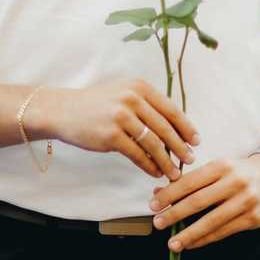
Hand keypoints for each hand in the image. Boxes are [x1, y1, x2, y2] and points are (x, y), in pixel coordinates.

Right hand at [42, 77, 199, 180]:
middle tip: (191, 160)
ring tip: (175, 173)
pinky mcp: (111, 135)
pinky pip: (137, 154)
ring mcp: (121, 116)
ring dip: (167, 160)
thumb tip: (174, 128)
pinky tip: (155, 172)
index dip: (186, 127)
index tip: (196, 141)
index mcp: (139, 87)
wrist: (63, 111)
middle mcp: (132, 98)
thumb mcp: (123, 94)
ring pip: (153, 143)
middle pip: (165, 127)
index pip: (170, 109)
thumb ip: (147, 105)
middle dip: (181, 146)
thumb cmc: (96, 105)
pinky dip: (149, 165)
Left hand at [149, 153, 259, 250]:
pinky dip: (205, 239)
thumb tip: (159, 194)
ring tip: (172, 243)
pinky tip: (191, 244)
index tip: (153, 205)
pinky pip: (223, 232)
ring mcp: (246, 201)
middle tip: (158, 223)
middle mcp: (235, 182)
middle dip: (174, 214)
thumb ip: (190, 181)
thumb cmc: (239, 173)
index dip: (169, 194)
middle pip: (198, 201)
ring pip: (211, 221)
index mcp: (222, 166)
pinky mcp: (253, 219)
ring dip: (189, 234)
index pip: (190, 181)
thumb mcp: (217, 169)